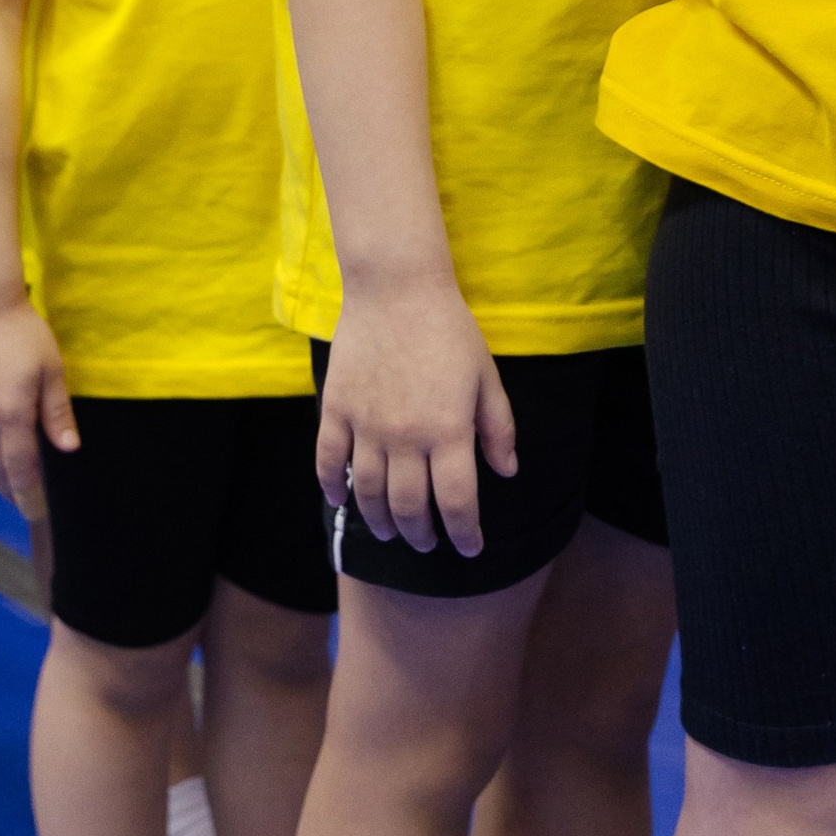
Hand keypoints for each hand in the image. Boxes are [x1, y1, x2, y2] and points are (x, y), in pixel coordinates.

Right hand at [0, 299, 73, 524]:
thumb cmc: (25, 335)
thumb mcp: (52, 371)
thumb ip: (57, 413)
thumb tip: (68, 448)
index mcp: (12, 413)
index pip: (20, 465)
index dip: (27, 491)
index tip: (34, 510)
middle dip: (8, 490)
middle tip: (21, 504)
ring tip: (3, 489)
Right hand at [318, 274, 516, 558]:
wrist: (396, 288)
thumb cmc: (449, 330)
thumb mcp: (486, 377)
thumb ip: (498, 428)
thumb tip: (506, 471)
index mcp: (449, 430)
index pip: (457, 502)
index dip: (465, 533)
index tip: (471, 547)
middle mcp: (406, 435)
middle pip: (410, 507)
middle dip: (422, 535)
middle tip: (428, 543)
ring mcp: (366, 424)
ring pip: (368, 492)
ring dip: (380, 521)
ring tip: (389, 532)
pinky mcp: (337, 408)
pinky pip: (328, 460)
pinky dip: (332, 487)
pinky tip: (341, 500)